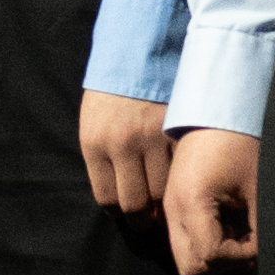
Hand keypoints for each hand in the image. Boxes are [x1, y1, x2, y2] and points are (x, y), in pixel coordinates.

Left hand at [76, 90, 172, 220]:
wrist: (136, 53)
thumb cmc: (111, 93)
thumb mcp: (92, 124)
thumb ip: (103, 159)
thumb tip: (119, 199)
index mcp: (95, 143)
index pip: (108, 199)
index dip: (119, 214)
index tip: (126, 216)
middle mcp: (123, 144)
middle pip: (137, 204)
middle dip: (143, 220)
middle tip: (149, 221)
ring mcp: (153, 139)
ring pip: (163, 192)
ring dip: (165, 204)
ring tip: (167, 205)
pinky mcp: (176, 131)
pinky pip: (181, 170)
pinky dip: (181, 181)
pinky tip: (181, 182)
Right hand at [164, 124, 259, 274]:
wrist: (218, 106)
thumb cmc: (241, 141)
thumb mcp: (255, 186)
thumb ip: (257, 228)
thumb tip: (257, 258)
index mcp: (190, 202)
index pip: (209, 257)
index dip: (240, 257)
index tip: (258, 239)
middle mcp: (172, 208)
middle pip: (188, 266)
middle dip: (221, 263)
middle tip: (246, 242)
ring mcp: (169, 205)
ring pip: (183, 255)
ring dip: (212, 253)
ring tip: (237, 231)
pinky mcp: (173, 201)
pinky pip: (182, 237)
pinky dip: (204, 240)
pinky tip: (226, 221)